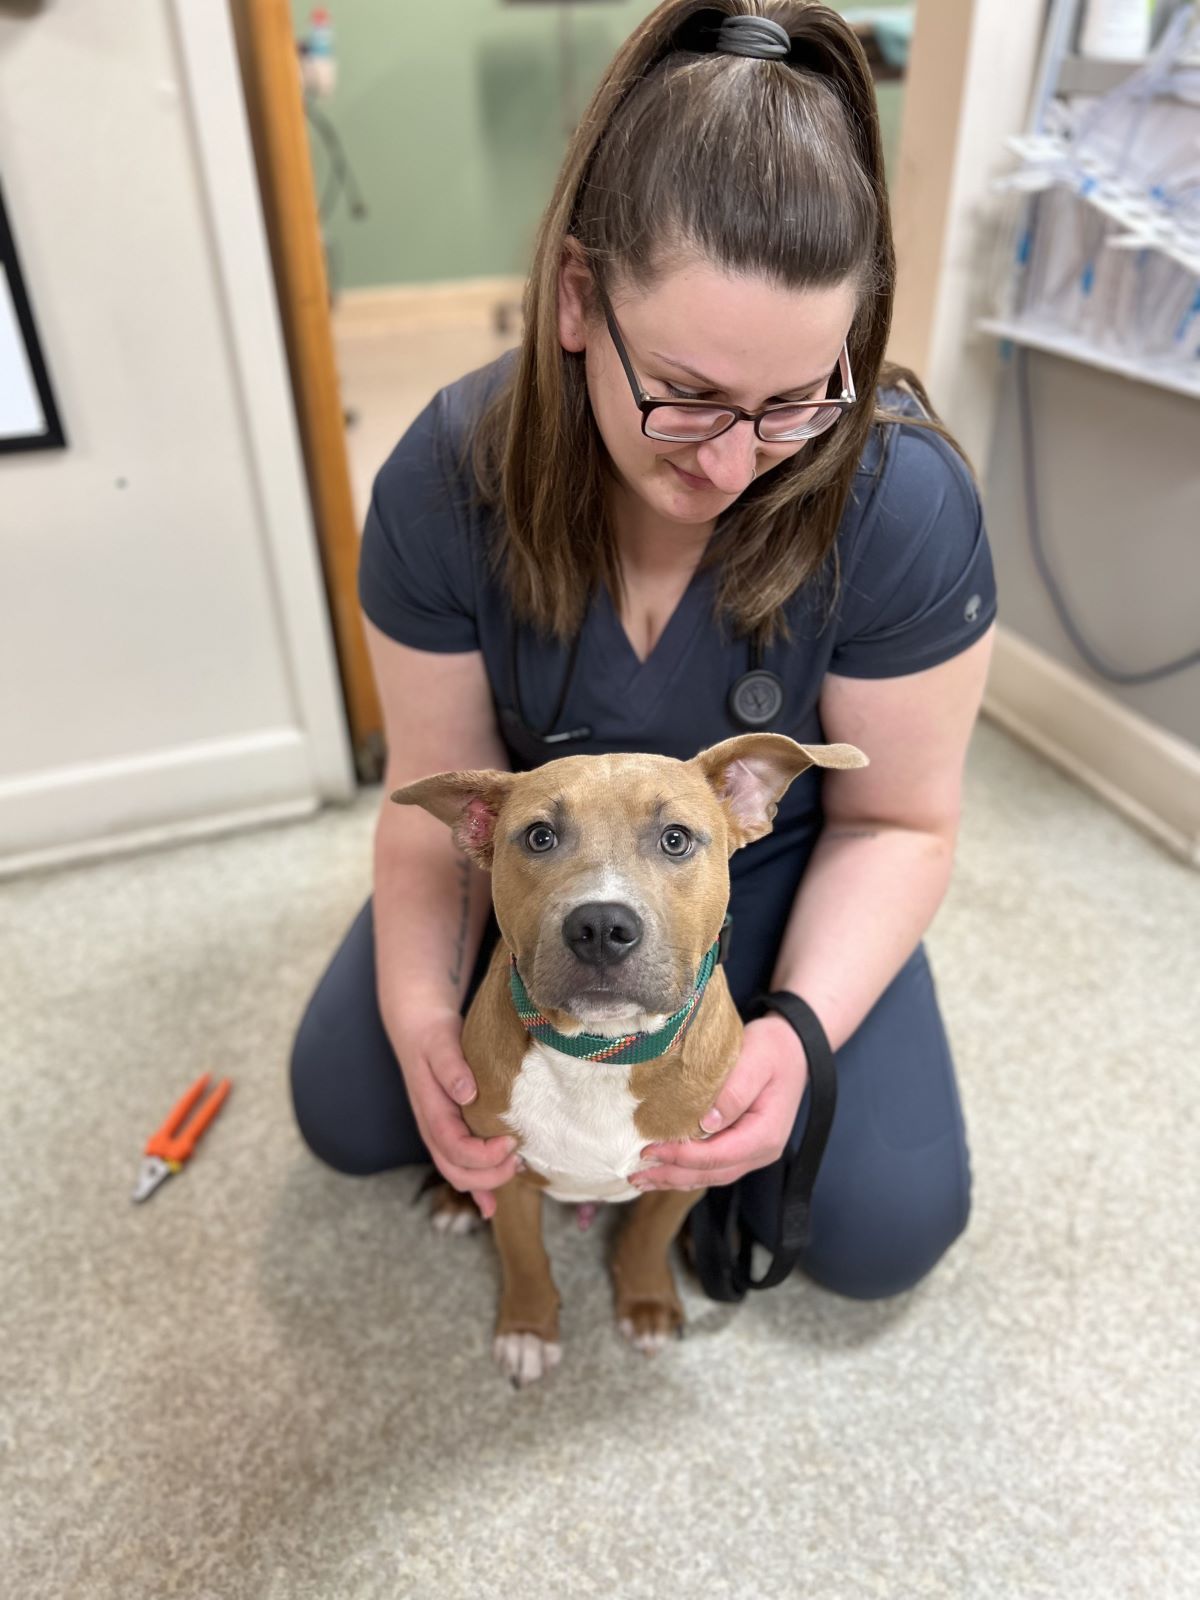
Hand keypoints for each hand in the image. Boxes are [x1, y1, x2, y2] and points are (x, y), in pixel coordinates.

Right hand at [391, 1009, 520, 1218]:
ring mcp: (439, 1131)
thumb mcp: (441, 1042)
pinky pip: (460, 1165)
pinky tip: (491, 1205)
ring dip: (486, 1180)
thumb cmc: (433, 1033)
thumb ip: (451, 1066)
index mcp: (431, 1110)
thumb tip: (467, 1092)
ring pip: (457, 1172)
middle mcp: (432, 1127)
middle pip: (455, 1170)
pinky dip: (476, 1188)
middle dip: (489, 1175)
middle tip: (519, 1159)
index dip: (483, 1155)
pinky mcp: (449, 1129)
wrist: (418, 1025)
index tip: (512, 1142)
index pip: (454, 1147)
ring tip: (517, 1169)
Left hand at [630, 1013, 808, 1191]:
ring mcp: (753, 1153)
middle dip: (671, 1176)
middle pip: (711, 1173)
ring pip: (710, 1175)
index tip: (649, 1150)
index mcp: (765, 1134)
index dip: (681, 1157)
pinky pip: (713, 1166)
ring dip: (675, 1179)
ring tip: (640, 1179)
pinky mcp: (743, 1147)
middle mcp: (761, 1151)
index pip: (717, 1156)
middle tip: (634, 1174)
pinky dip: (686, 1170)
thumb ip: (734, 1091)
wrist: (794, 1048)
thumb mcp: (756, 1060)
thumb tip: (707, 1123)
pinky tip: (664, 1170)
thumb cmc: (774, 1049)